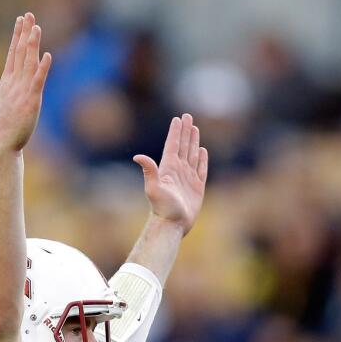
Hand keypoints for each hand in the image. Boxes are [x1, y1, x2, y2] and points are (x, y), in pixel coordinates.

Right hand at [0, 12, 51, 153]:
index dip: (17, 35)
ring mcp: (22, 90)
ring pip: (28, 62)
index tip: (20, 20)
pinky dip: (43, 68)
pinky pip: (38, 81)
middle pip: (20, 52)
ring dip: (32, 44)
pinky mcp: (31, 101)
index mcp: (6, 81)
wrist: (1, 142)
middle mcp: (14, 82)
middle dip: (25, 33)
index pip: (12, 52)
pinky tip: (47, 55)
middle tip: (29, 15)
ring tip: (36, 27)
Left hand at [133, 113, 207, 234]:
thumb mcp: (153, 188)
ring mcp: (188, 178)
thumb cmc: (162, 208)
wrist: (172, 225)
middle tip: (187, 116)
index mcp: (168, 168)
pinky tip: (202, 150)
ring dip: (193, 141)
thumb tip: (137, 156)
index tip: (178, 118)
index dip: (176, 132)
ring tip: (194, 128)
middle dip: (185, 131)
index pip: (173, 145)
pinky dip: (203, 159)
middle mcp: (178, 171)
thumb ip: (149, 171)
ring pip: (192, 155)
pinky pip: (201, 169)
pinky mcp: (197, 188)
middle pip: (183, 146)